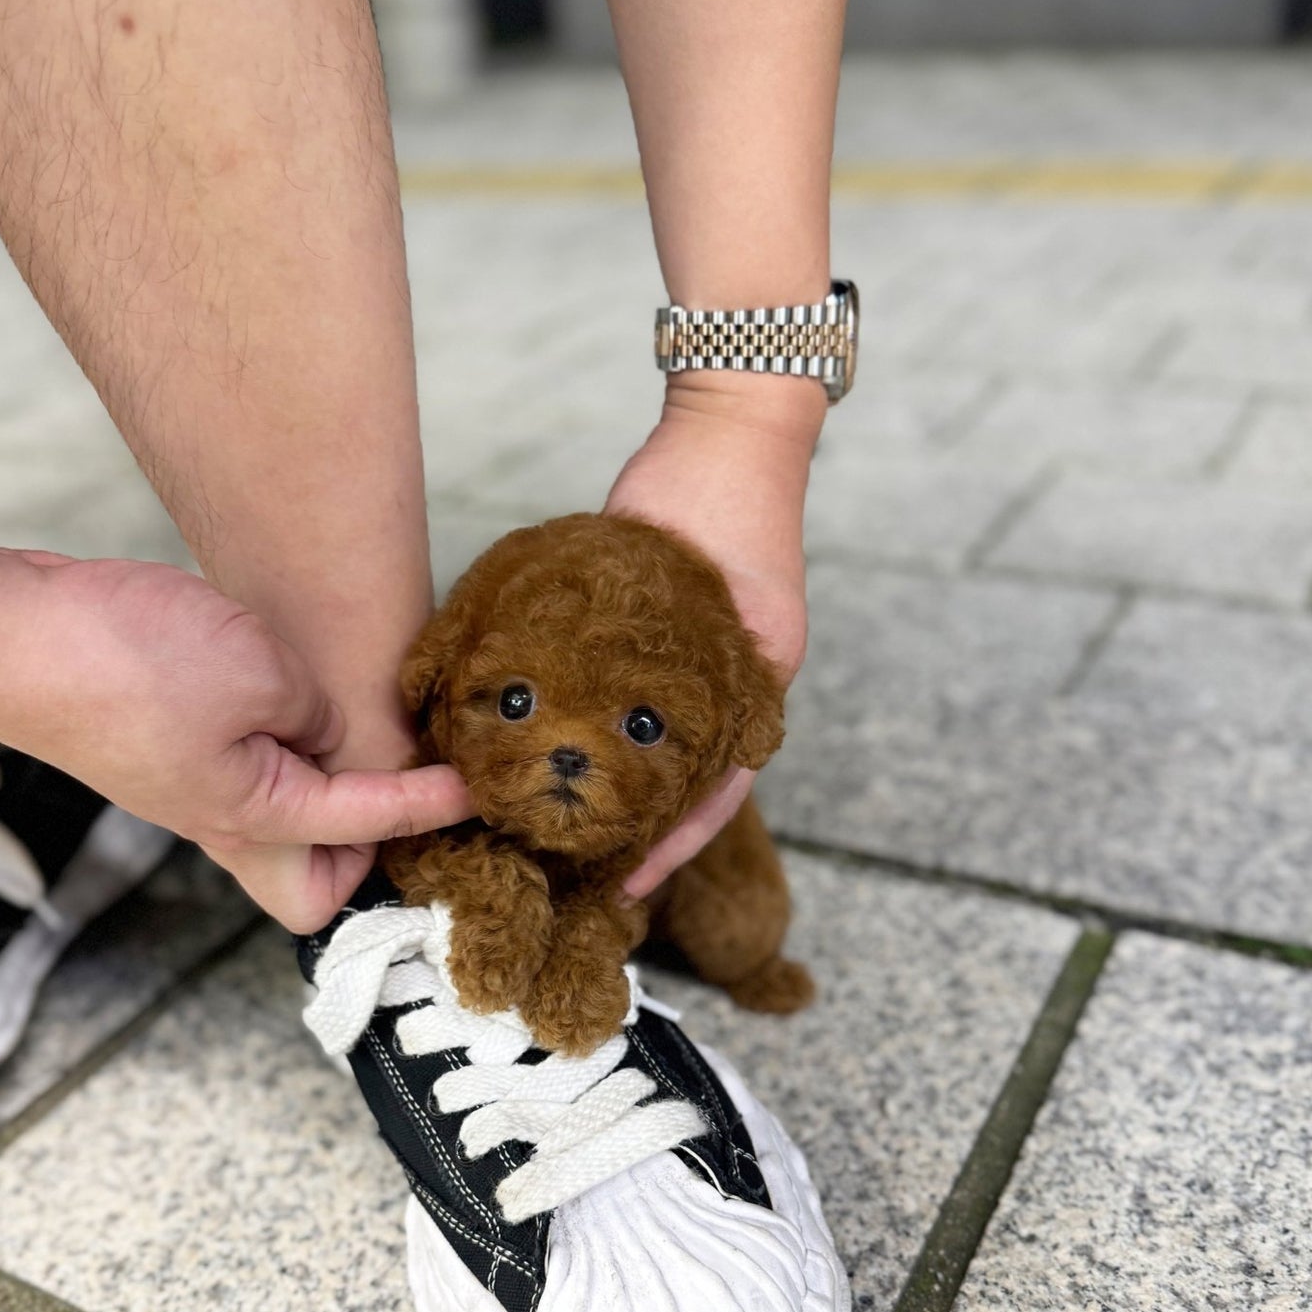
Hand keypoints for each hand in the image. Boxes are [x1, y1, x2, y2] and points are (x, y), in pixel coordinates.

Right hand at [0, 550, 470, 929]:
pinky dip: (283, 743)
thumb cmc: (127, 661)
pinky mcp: (165, 744)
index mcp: (251, 819)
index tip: (472, 788)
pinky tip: (294, 693)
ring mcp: (187, 785)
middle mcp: (218, 819)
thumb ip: (316, 712)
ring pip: (278, 820)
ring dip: (326, 785)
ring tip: (365, 735)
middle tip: (406, 791)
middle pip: (309, 884)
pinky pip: (245, 766)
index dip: (426, 808)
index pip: (363, 830)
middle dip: (364, 854)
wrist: (12, 631)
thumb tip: (324, 728)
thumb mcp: (263, 673)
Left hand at [605, 371, 822, 898]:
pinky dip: (602, 734)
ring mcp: (694, 661)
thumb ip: (696, 654)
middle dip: (640, 830)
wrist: (723, 428)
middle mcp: (727, 682)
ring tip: (563, 829)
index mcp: (754, 681)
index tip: (629, 883)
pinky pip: (629, 701)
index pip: (717, 791)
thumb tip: (629, 727)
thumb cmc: (725, 495)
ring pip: (657, 746)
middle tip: (581, 873)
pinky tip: (556, 758)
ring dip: (619, 789)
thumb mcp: (721, 589)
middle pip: (685, 779)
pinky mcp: (655, 636)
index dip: (672, 844)